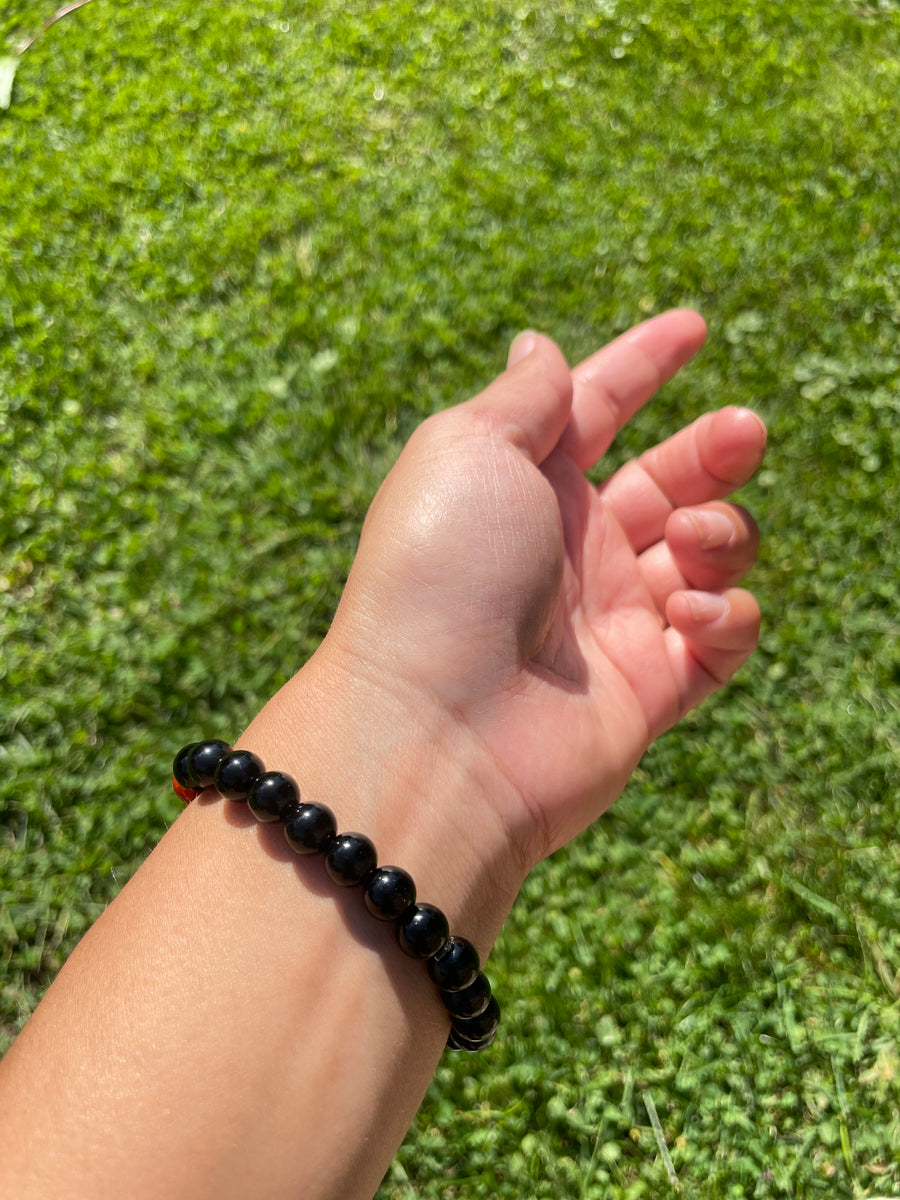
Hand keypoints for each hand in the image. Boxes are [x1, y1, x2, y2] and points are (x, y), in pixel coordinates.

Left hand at [323, 310, 764, 870]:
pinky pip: (721, 640)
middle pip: (668, 479)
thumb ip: (523, 396)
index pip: (595, 411)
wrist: (437, 729)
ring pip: (708, 555)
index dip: (642, 365)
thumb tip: (538, 346)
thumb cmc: (441, 573)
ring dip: (723, 530)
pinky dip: (727, 616)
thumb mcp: (468, 449)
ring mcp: (611, 620)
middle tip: (743, 427)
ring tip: (687, 538)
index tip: (694, 326)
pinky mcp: (647, 690)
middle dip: (714, 449)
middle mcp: (570, 549)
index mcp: (524, 486)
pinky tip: (687, 612)